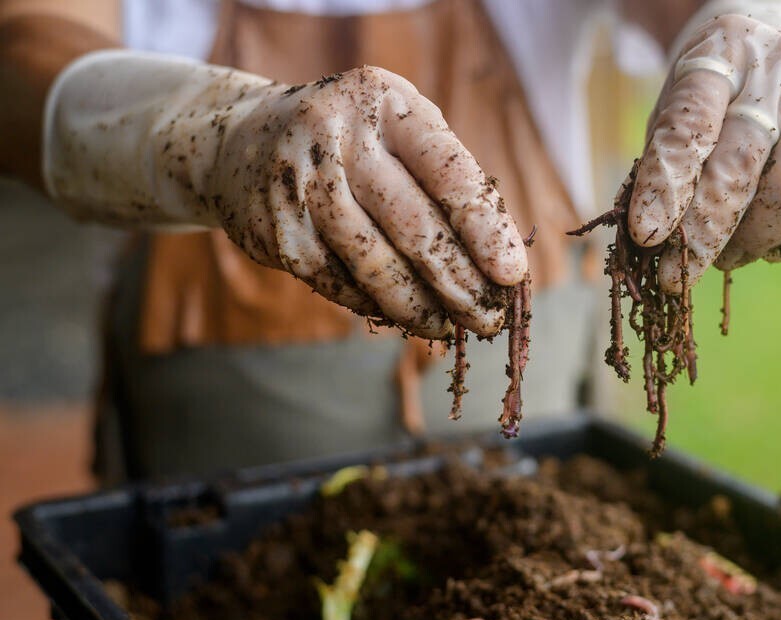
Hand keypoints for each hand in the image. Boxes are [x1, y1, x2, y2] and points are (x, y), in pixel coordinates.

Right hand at [44, 54, 526, 338]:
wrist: (241, 141)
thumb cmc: (351, 139)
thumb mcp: (396, 125)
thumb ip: (445, 175)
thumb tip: (498, 263)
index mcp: (385, 105)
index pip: (449, 174)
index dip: (485, 230)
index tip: (513, 275)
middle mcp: (340, 140)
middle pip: (415, 228)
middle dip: (461, 283)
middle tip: (491, 319)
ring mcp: (303, 188)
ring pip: (376, 267)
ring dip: (422, 308)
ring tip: (455, 328)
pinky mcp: (279, 234)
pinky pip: (342, 284)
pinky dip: (379, 308)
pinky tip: (409, 318)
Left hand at [628, 13, 780, 291]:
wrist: (778, 42)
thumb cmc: (711, 96)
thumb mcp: (672, 107)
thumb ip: (664, 162)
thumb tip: (652, 237)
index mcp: (718, 57)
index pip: (690, 122)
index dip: (668, 182)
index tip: (646, 235)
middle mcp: (777, 70)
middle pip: (742, 161)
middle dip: (708, 229)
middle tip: (681, 275)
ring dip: (757, 237)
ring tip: (728, 259)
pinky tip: (774, 247)